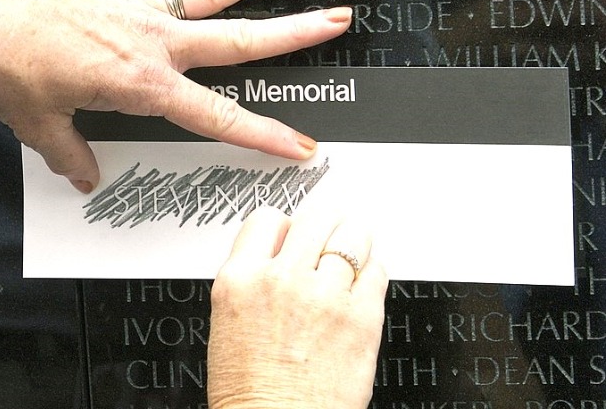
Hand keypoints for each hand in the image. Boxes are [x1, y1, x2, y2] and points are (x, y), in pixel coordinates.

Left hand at [0, 0, 352, 191]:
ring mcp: (136, 5)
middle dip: (292, 34)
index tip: (301, 146)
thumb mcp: (39, 126)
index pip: (217, 117)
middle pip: (236, 40)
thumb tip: (86, 177)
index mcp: (141, 86)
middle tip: (337, 20)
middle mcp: (151, 42)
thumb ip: (71, 154)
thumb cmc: (3, 69)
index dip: (263, 136)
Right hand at [208, 205, 387, 408]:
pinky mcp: (362, 317)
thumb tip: (282, 254)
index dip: (283, 226)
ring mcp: (325, 296)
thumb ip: (253, 277)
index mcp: (240, 279)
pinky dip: (372, 272)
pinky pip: (377, 271)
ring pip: (353, 236)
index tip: (292, 236)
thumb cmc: (250, 389)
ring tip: (351, 256)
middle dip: (326, 223)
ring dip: (353, 243)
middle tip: (329, 235)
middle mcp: (282, 280)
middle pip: (316, 216)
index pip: (268, 218)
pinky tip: (361, 284)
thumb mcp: (228, 320)